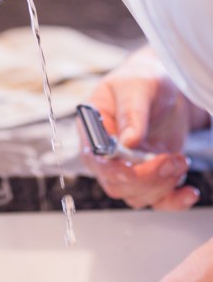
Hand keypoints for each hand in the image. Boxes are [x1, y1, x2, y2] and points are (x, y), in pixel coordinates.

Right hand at [80, 46, 207, 210]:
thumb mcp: (137, 87)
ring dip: (163, 186)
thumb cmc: (142, 80)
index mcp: (93, 129)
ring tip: (181, 160)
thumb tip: (128, 140)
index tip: (131, 170)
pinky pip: (158, 200)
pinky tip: (188, 191)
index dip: (109, 169)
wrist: (165, 88)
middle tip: (171, 159)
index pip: (93, 158)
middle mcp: (106, 154)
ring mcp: (129, 167)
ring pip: (137, 196)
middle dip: (146, 178)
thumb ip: (132, 112)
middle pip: (116, 184)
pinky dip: (174, 201)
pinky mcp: (152, 175)